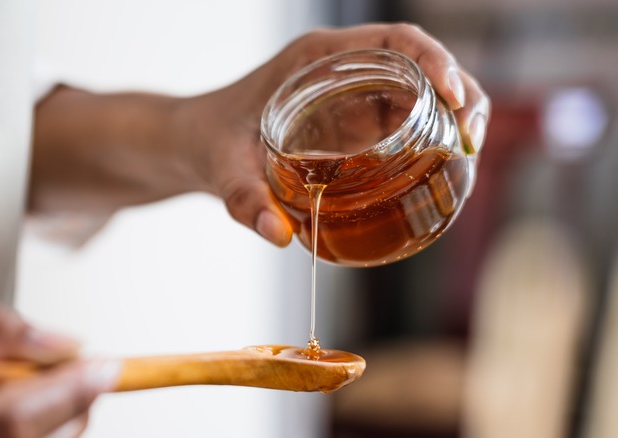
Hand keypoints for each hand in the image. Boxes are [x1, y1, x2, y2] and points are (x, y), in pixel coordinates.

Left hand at [178, 23, 490, 246]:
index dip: (435, 59)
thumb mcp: (222, 169)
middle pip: (422, 65)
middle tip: (471, 142)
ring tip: (467, 162)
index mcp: (316, 58)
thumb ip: (245, 200)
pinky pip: (405, 123)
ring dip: (454, 120)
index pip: (394, 39)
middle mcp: (342, 69)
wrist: (195, 144)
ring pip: (421, 94)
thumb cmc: (208, 141)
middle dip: (461, 95)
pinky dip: (431, 142)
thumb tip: (281, 234)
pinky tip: (441, 175)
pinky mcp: (353, 123)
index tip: (453, 96)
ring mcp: (351, 95)